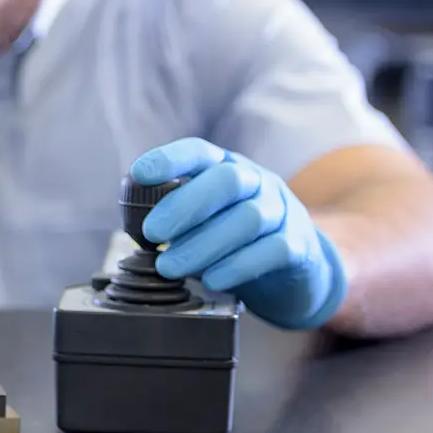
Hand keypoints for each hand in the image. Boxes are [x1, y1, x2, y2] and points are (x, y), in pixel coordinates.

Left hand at [129, 137, 347, 329]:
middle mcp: (257, 182)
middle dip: (184, 206)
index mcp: (225, 167)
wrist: (294, 267)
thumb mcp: (204, 217)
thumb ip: (175, 215)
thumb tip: (134, 226)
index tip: (139, 175)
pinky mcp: (299, 245)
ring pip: (248, 218)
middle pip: (227, 180)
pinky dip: (237, 266)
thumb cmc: (232, 237)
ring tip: (170, 267)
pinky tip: (211, 280)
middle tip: (152, 234)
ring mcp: (282, 211)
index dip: (170, 159)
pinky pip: (272, 250)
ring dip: (203, 245)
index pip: (199, 152)